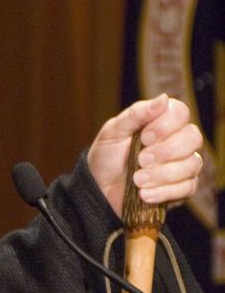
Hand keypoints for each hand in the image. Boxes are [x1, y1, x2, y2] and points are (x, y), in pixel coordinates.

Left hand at [86, 93, 203, 217]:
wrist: (99, 188)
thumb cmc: (107, 156)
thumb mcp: (113, 132)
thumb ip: (136, 114)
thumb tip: (162, 99)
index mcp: (162, 121)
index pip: (181, 113)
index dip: (165, 125)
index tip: (144, 137)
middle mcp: (178, 140)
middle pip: (193, 138)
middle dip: (165, 151)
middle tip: (140, 160)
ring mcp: (184, 164)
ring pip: (191, 164)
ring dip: (162, 174)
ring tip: (137, 180)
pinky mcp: (183, 187)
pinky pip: (187, 188)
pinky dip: (164, 192)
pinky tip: (144, 194)